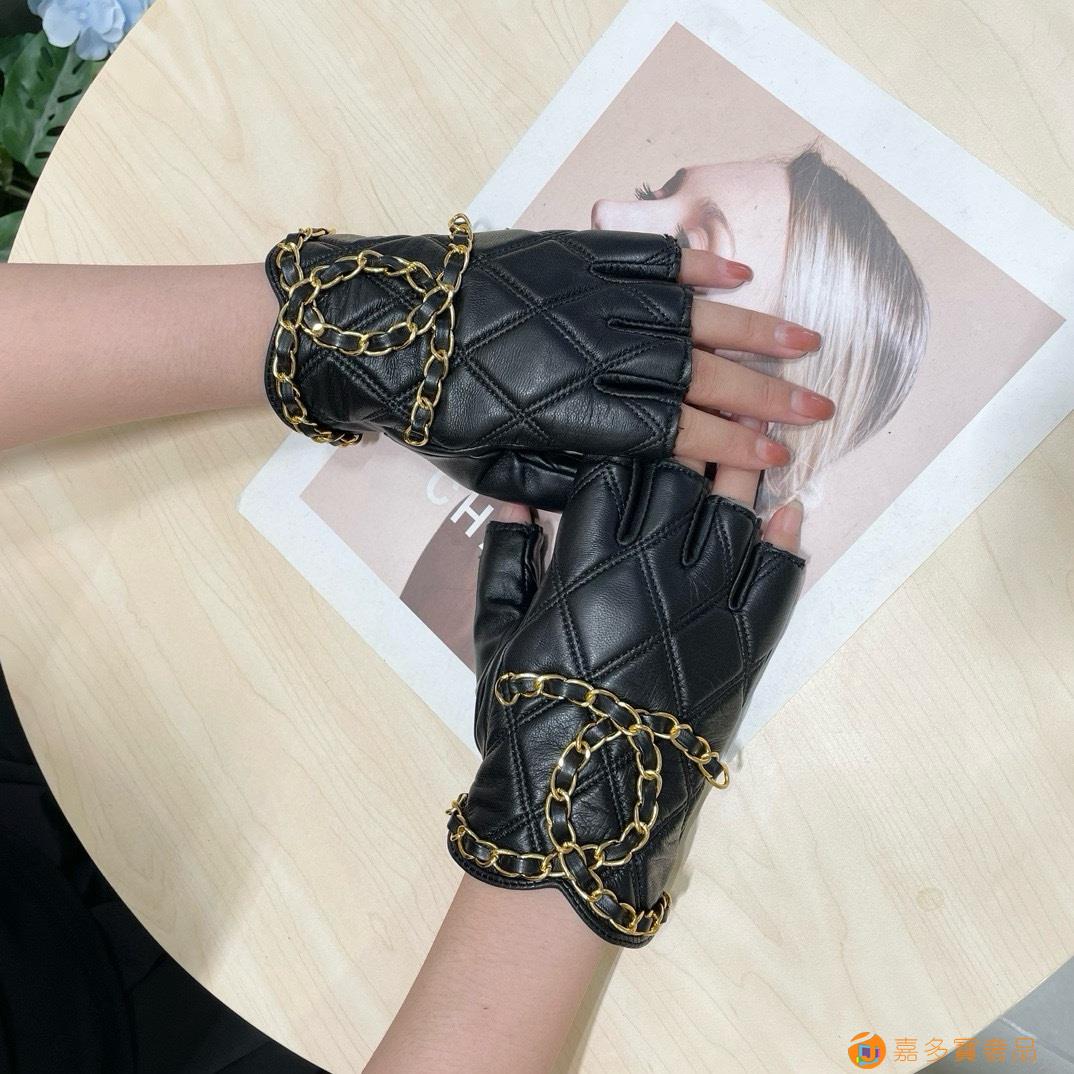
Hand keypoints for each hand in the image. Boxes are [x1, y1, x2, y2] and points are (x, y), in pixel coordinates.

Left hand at [263, 217, 830, 508]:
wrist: (380, 330)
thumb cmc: (430, 412)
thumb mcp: (489, 471)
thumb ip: (564, 480)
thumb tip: (628, 484)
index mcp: (574, 417)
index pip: (676, 435)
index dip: (731, 449)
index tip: (778, 459)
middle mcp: (594, 354)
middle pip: (700, 376)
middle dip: (766, 396)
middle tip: (820, 409)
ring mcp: (587, 298)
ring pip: (689, 314)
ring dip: (754, 328)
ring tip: (806, 343)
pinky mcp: (570, 255)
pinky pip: (645, 257)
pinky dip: (695, 264)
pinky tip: (737, 274)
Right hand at [446, 458, 803, 945]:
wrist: (581, 812)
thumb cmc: (526, 721)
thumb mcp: (494, 638)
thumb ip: (502, 561)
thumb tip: (510, 501)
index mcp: (585, 564)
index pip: (613, 475)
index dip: (623, 446)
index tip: (633, 433)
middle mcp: (650, 572)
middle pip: (680, 480)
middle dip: (686, 446)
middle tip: (699, 424)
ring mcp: (706, 608)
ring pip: (736, 515)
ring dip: (742, 474)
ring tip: (750, 445)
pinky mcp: (745, 648)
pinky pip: (779, 579)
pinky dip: (787, 540)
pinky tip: (789, 512)